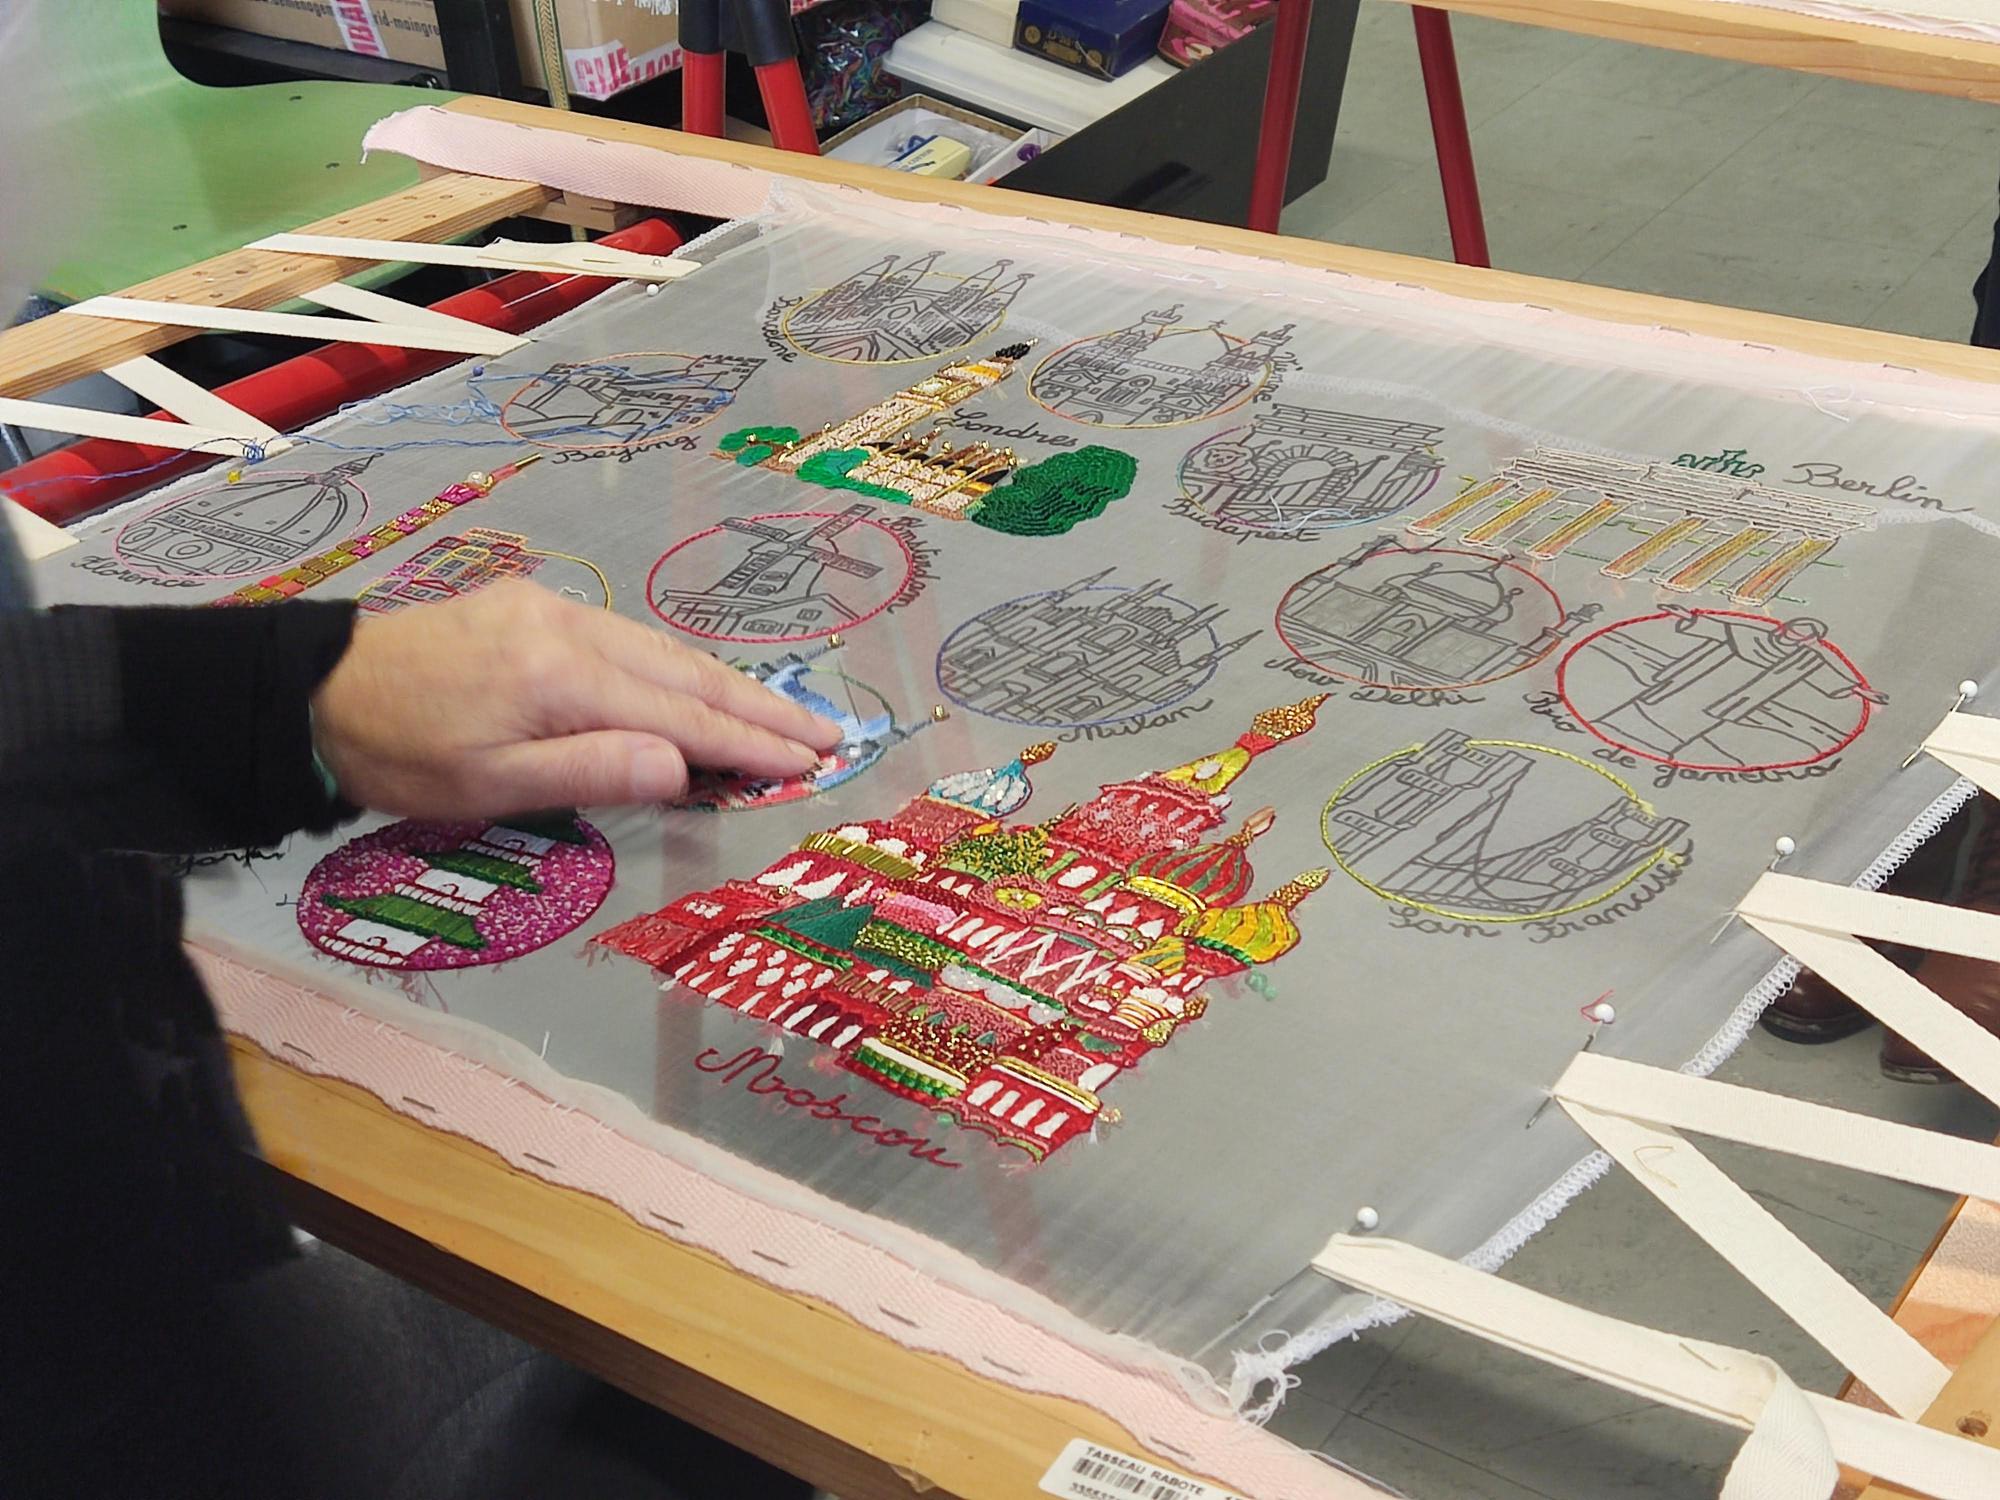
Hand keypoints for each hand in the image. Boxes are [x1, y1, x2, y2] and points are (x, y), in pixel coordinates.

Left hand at [311, 580, 843, 818]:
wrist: (314, 689)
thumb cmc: (398, 754)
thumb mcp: (490, 784)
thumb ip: (593, 771)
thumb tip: (685, 767)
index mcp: (563, 676)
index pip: (680, 717)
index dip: (749, 743)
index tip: (808, 761)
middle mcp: (571, 628)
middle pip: (687, 672)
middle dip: (762, 706)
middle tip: (827, 734)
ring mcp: (554, 610)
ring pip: (664, 651)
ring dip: (729, 686)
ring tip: (783, 716)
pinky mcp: (535, 608)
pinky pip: (633, 641)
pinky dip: (681, 669)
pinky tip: (700, 686)